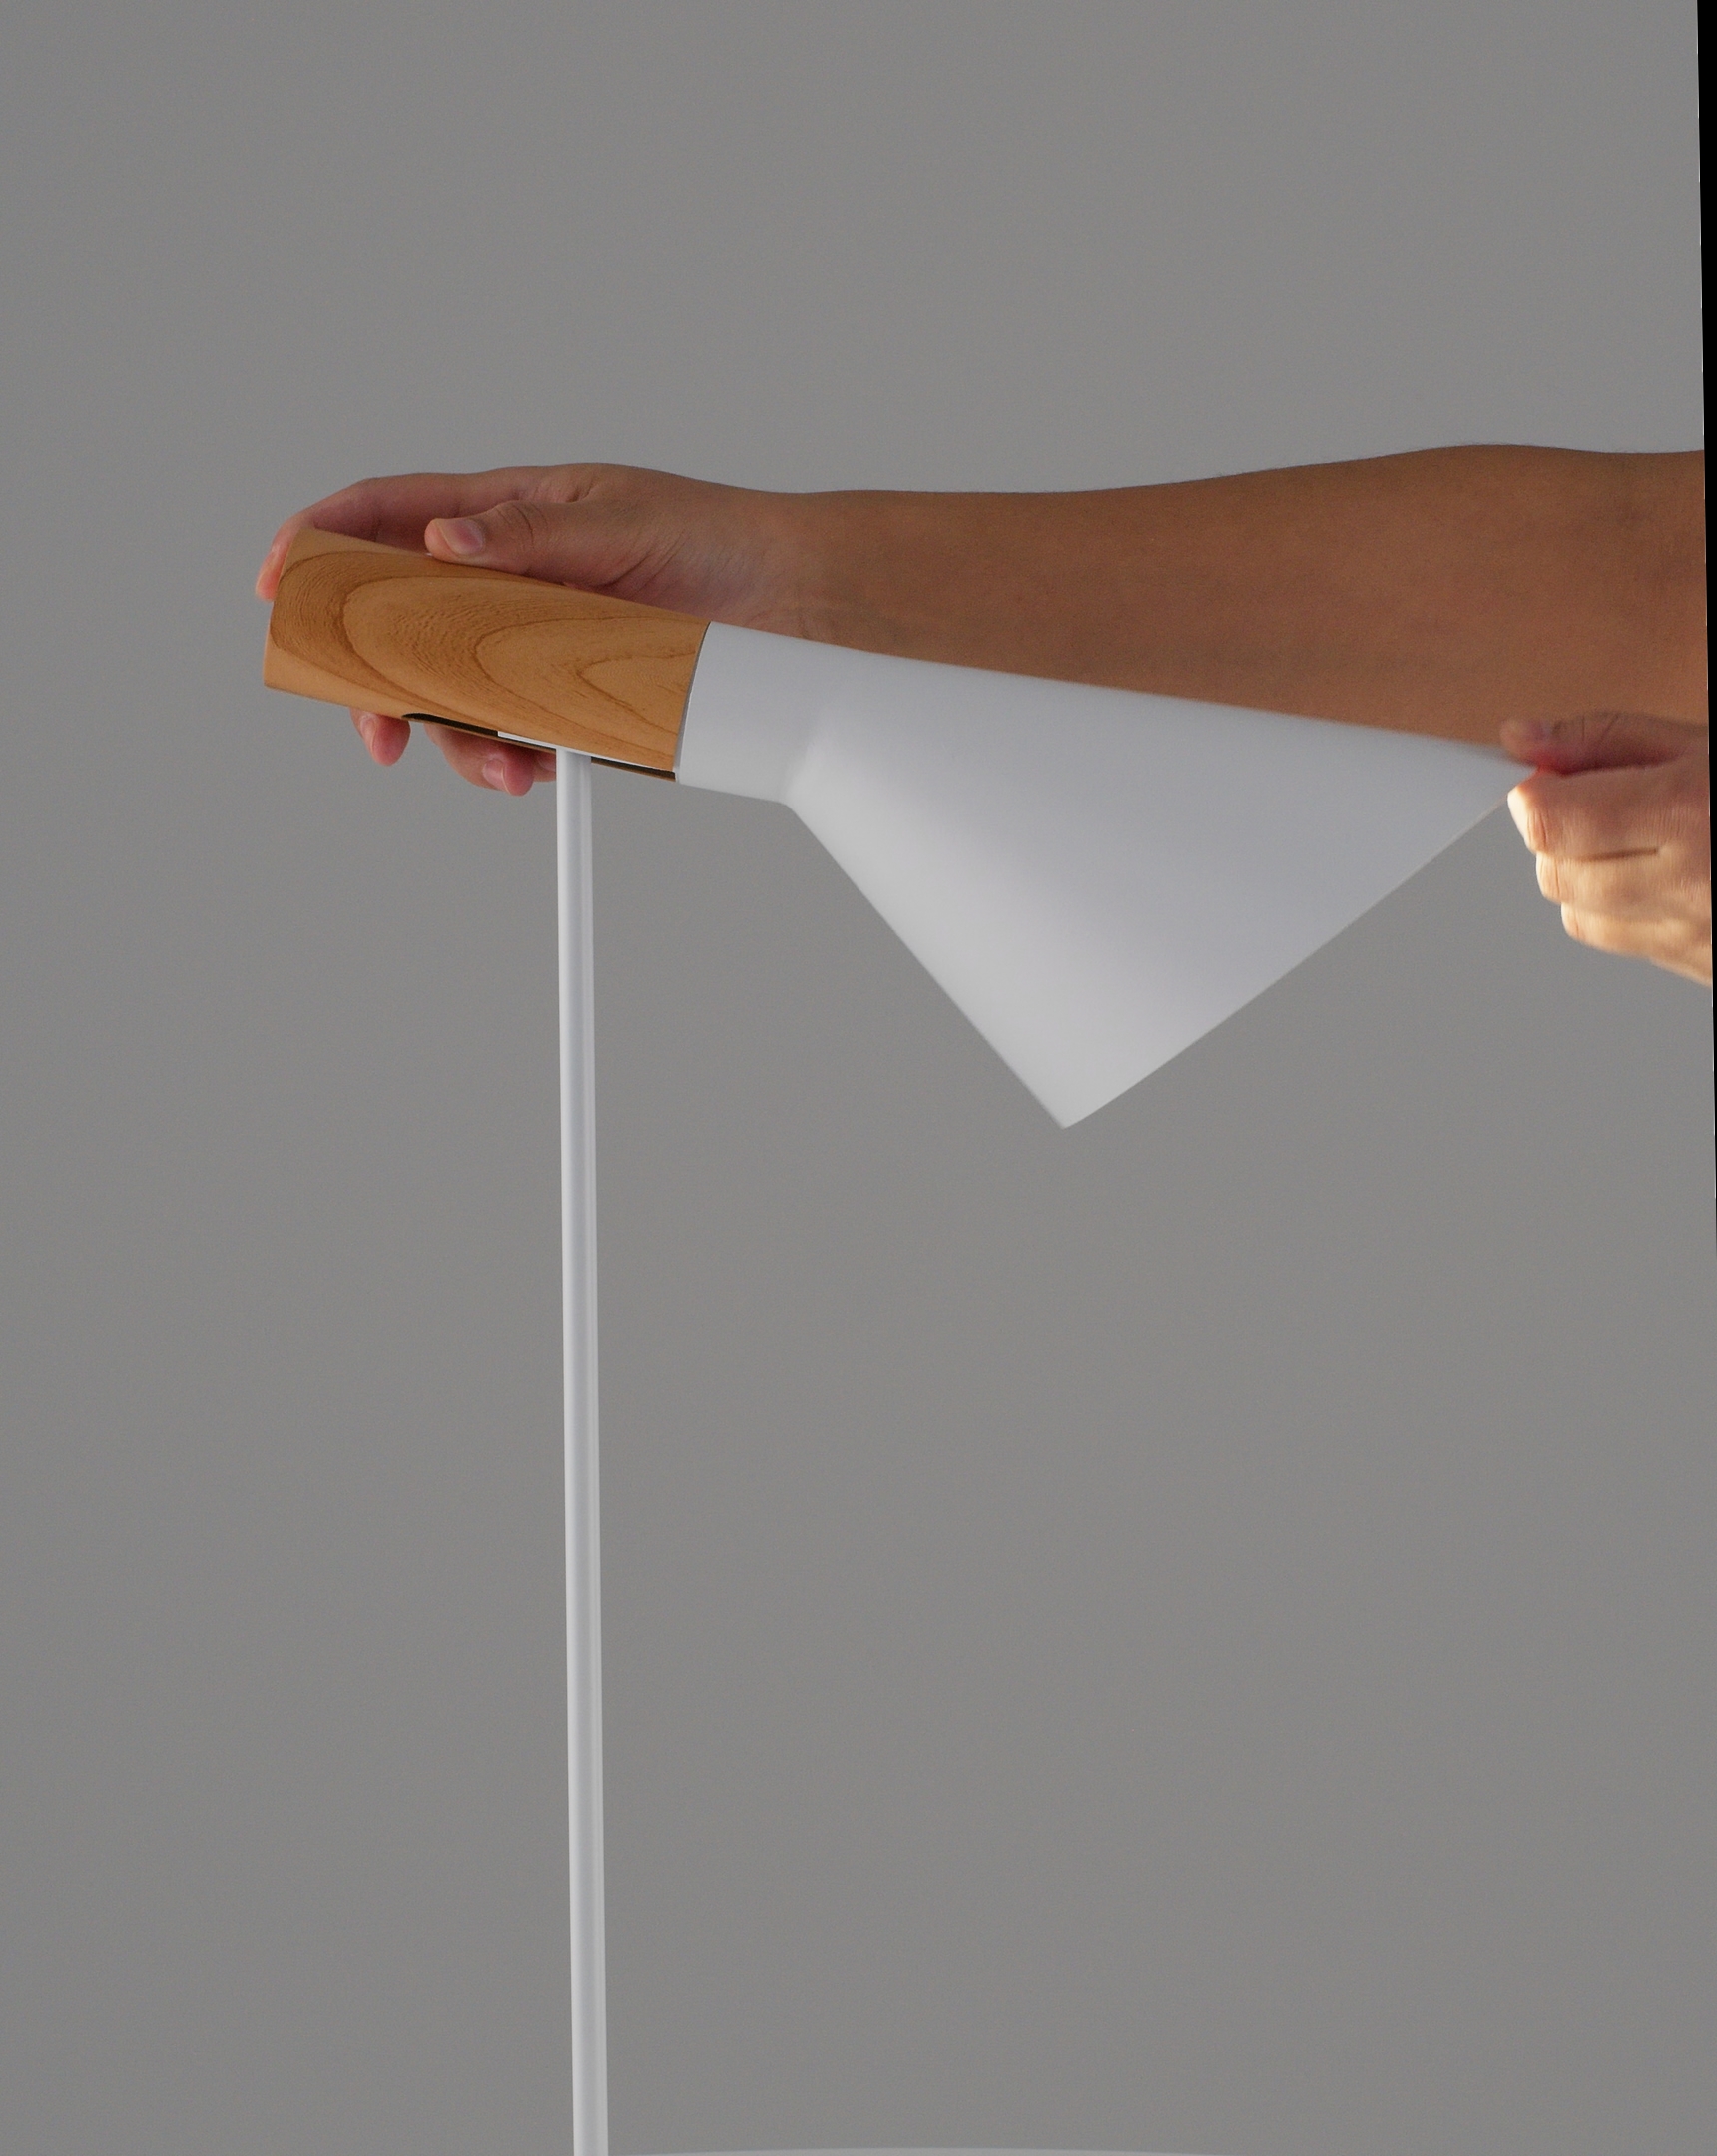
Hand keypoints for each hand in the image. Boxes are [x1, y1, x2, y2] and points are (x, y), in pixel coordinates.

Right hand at [256, 465, 820, 792]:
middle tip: (376, 730)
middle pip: (397, 626)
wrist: (792, 604)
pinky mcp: (570, 698)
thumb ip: (528, 531)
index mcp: (501, 516)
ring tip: (502, 770)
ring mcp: (532, 644)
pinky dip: (512, 758)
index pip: (385, 516)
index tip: (279, 579)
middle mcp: (503, 583)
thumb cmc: (709, 539)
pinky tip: (536, 769)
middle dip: (371, 681)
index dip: (321, 542)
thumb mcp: (619, 519)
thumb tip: (442, 538)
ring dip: (457, 739)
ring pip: (452, 696)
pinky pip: (515, 734)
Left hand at [1501, 711, 1710, 985]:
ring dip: (1588, 877)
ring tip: (1644, 840)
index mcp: (1691, 812)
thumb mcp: (1710, 741)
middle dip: (1561, 836)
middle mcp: (1692, 884)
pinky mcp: (1705, 969)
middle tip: (1607, 803)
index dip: (1535, 796)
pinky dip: (1625, 911)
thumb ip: (1610, 738)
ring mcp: (1699, 936)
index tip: (1548, 781)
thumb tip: (1524, 738)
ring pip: (1578, 916)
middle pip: (1555, 873)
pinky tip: (1673, 877)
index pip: (1552, 821)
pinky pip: (1625, 943)